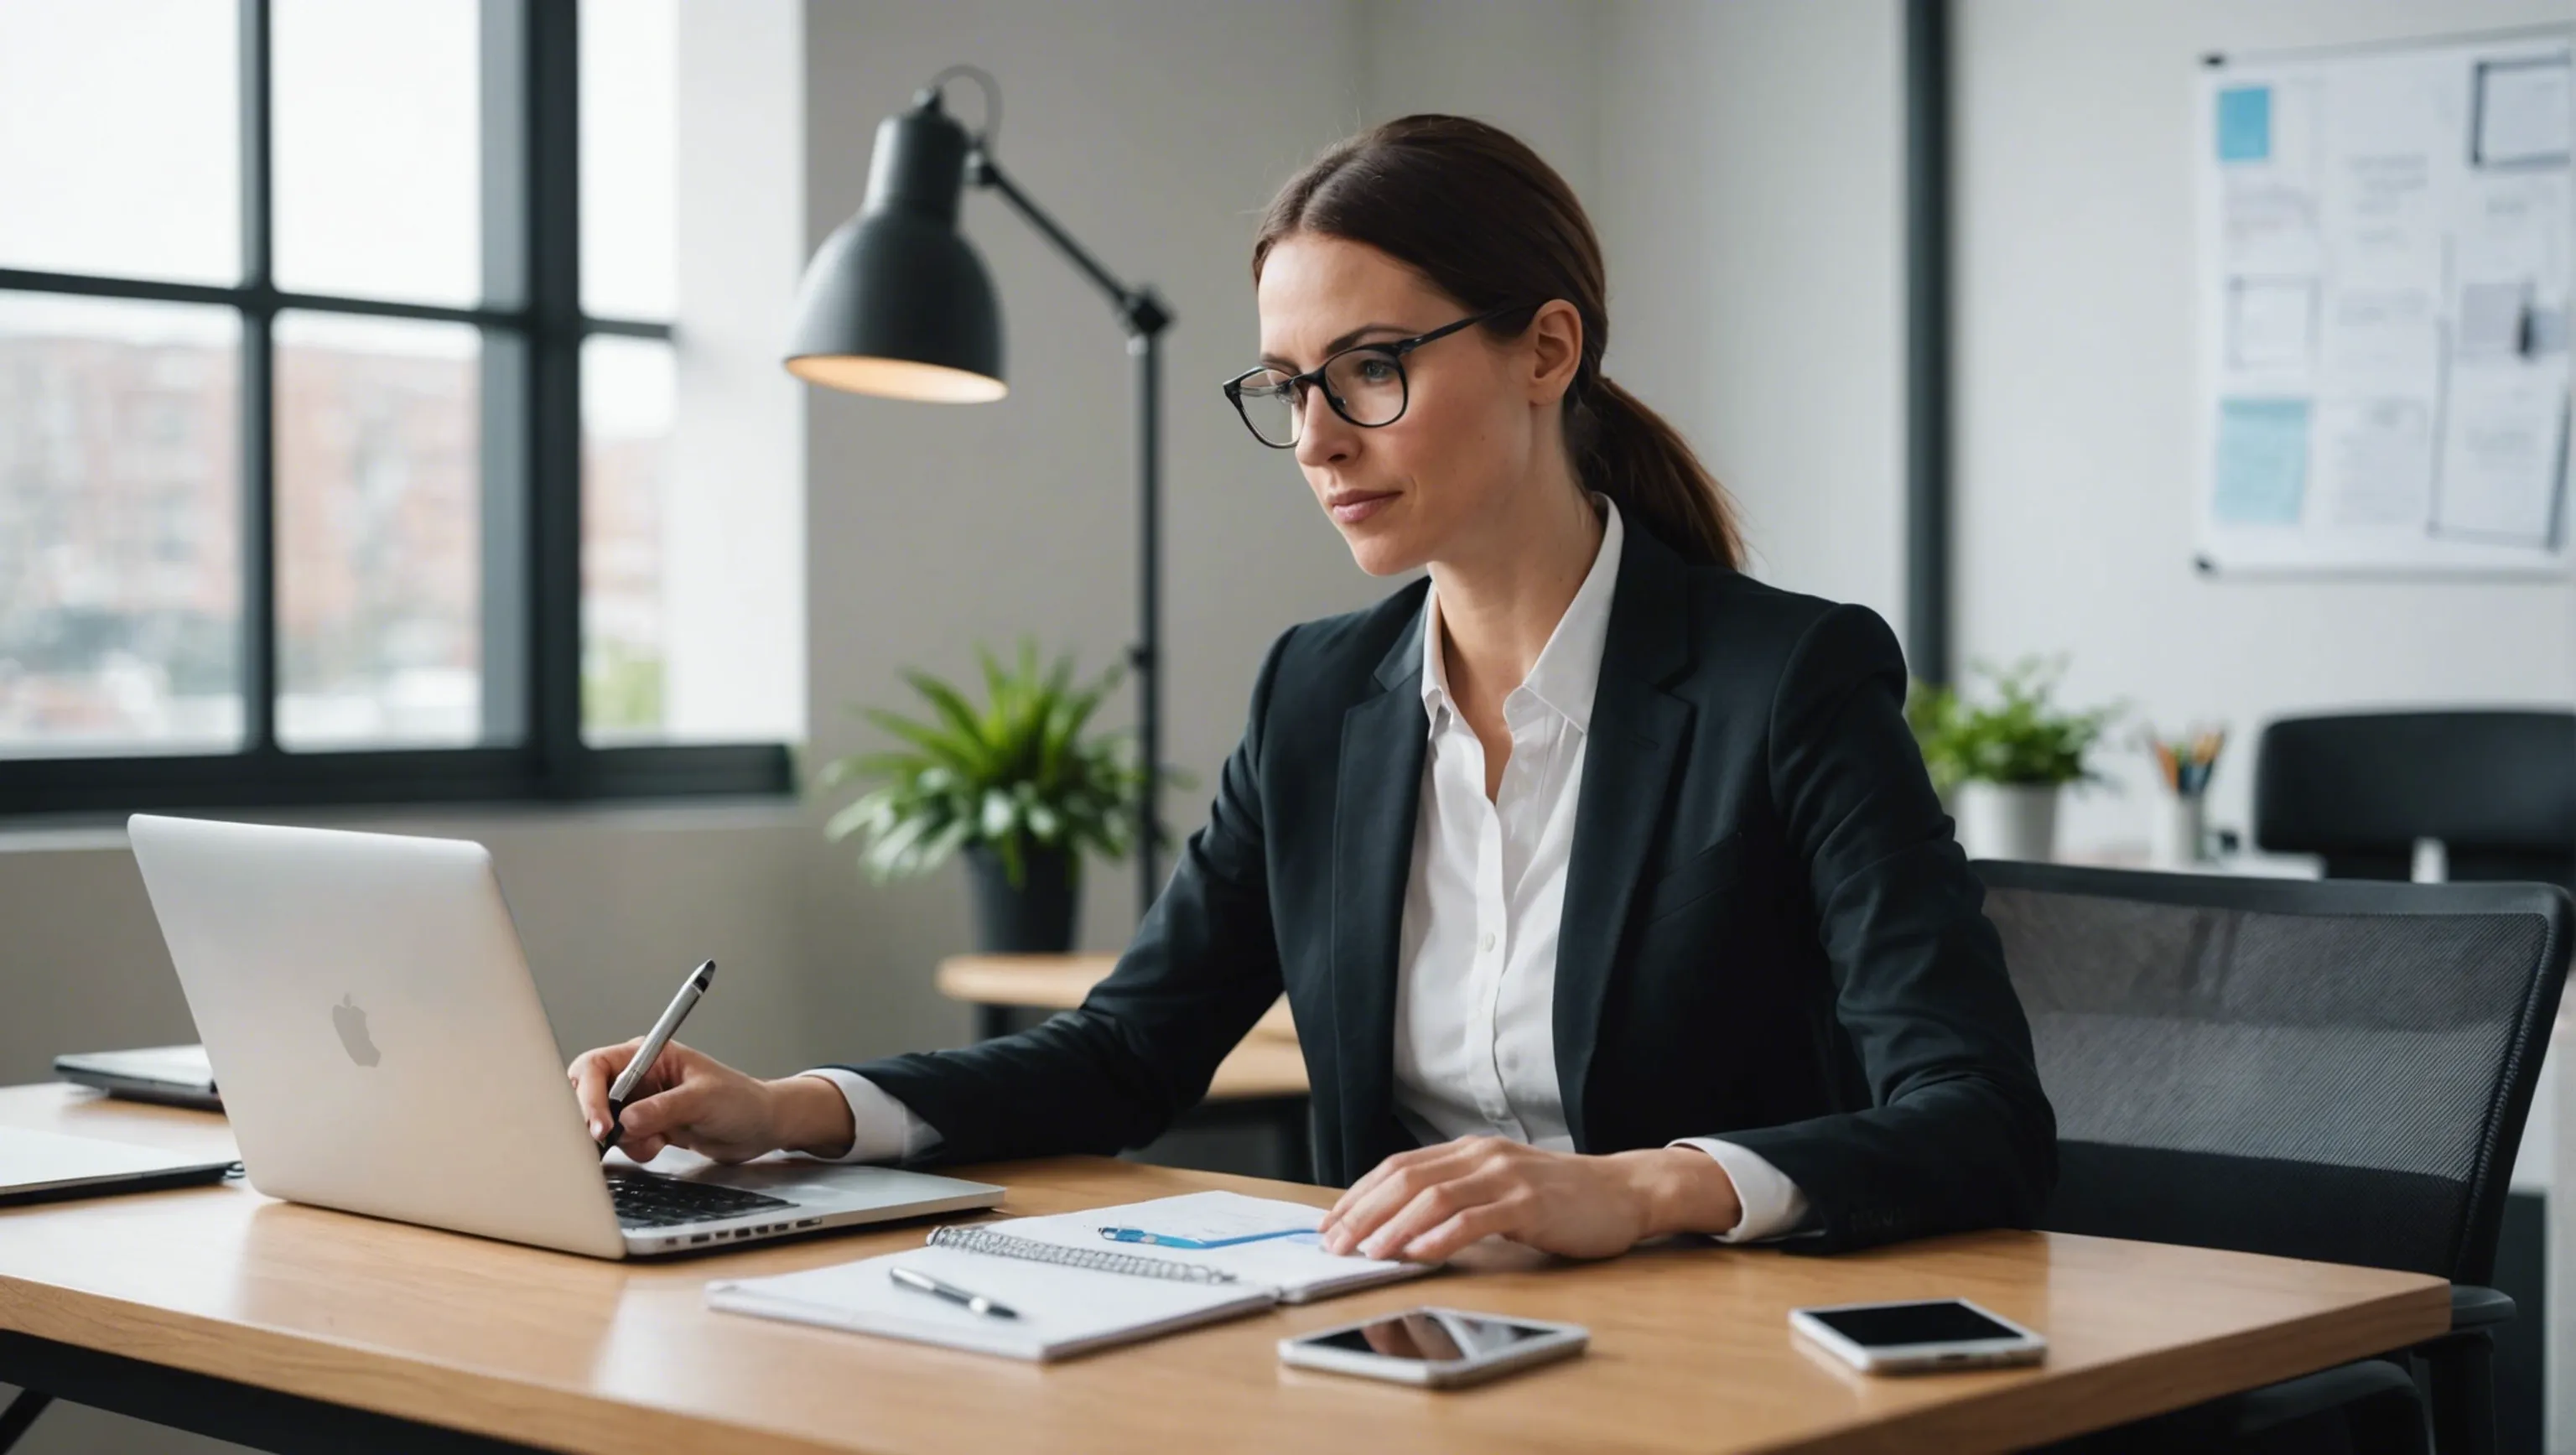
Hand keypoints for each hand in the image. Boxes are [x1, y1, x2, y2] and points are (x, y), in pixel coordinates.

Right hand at [565, 1039, 854, 1163]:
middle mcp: (639, 1076)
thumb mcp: (704, 1100)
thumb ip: (664, 1109)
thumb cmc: (741, 1101)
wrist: (761, 1127)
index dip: (590, 1095)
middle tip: (608, 1140)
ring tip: (656, 1141)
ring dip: (622, 1139)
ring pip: (604, 1122)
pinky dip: (634, 1149)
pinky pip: (622, 1140)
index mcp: (648, 1055)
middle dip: (596, 1119)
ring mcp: (641, 1102)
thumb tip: (626, 1121)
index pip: (599, 1066)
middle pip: (589, 1093)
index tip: (601, 1126)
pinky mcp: (646, 1126)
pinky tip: (660, 1146)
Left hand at [1315, 1136, 1742, 1263]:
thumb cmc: (1558, 1199)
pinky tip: (1421, 1255)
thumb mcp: (1498, 1189)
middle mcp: (1481, 1156)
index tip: (1328, 1224)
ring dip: (1395, 1226)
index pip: (1397, 1168)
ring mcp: (1506, 1177)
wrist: (1623, 1192)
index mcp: (1467, 1151)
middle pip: (1407, 1180)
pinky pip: (1478, 1219)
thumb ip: (1455, 1199)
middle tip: (1335, 1244)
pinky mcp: (1530, 1203)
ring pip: (1436, 1197)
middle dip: (1364, 1213)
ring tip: (1368, 1253)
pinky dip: (1444, 1237)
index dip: (1358, 1195)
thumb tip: (1396, 1230)